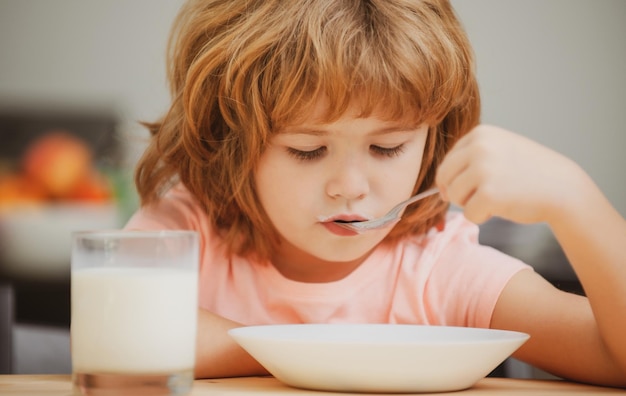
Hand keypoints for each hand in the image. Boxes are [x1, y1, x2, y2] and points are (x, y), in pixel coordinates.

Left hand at [436, 125, 588, 224]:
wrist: (563, 188)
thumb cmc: (529, 173)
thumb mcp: (500, 149)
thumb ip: (470, 158)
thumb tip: (438, 185)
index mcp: (480, 134)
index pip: (447, 161)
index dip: (454, 179)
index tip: (472, 186)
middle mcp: (479, 148)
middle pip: (444, 178)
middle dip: (457, 192)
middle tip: (479, 197)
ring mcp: (483, 170)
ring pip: (453, 196)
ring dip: (469, 204)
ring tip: (494, 199)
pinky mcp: (488, 194)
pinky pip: (467, 214)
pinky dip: (480, 217)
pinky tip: (501, 208)